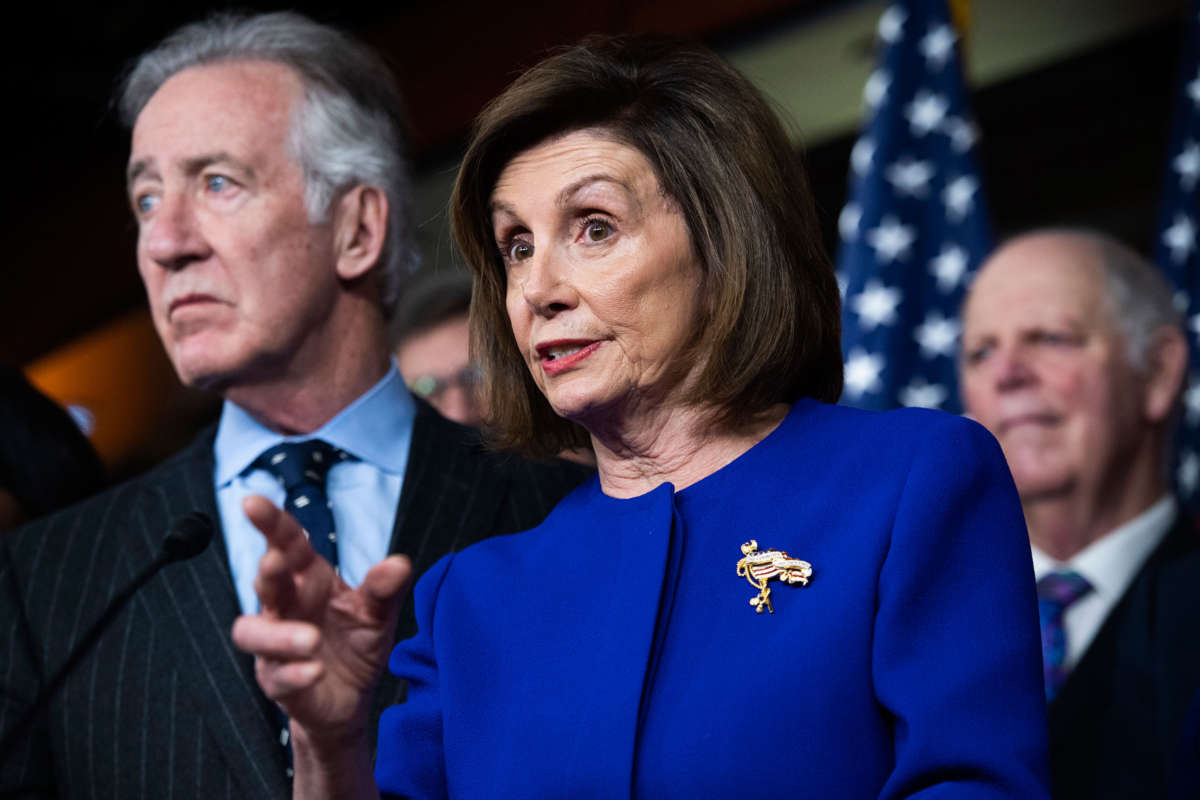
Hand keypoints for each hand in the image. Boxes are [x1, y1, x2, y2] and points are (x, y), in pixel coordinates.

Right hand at [231, 494, 411, 750]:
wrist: (351, 699)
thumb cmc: (358, 644)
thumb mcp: (378, 614)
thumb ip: (385, 589)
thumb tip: (399, 563)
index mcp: (308, 580)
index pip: (286, 545)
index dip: (270, 523)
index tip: (252, 501)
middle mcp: (285, 608)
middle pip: (264, 583)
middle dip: (266, 571)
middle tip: (276, 562)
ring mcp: (275, 647)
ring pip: (254, 633)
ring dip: (278, 634)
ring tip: (312, 639)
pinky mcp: (278, 683)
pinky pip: (277, 678)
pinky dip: (294, 673)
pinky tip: (314, 670)